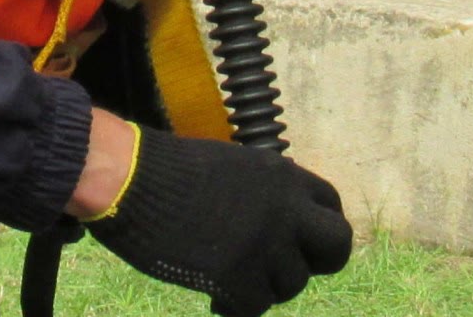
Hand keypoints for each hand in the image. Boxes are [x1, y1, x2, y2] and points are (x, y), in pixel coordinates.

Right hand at [85, 126, 351, 316]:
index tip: (296, 242)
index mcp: (284, 177)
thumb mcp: (235, 169)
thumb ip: (265, 196)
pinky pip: (255, 308)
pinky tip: (216, 300)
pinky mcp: (239, 277)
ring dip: (264, 288)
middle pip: (336, 248)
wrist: (135, 179)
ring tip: (231, 279)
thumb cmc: (171, 170)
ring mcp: (265, 245)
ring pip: (291, 285)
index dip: (316, 229)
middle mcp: (285, 210)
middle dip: (314, 264)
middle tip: (280, 269)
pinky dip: (236, 309)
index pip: (331, 206)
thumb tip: (280, 225)